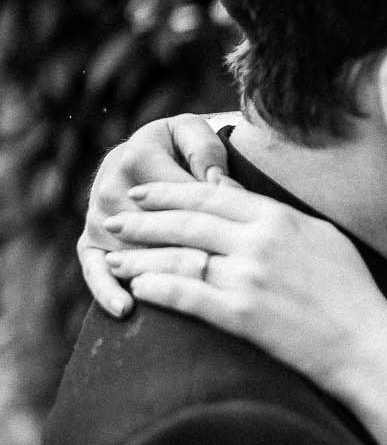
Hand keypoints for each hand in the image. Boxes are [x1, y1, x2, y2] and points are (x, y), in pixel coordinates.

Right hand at [79, 114, 247, 316]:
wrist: (150, 154)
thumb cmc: (182, 149)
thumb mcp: (194, 136)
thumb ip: (206, 152)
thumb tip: (217, 182)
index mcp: (138, 158)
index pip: (182, 197)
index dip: (214, 217)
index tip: (238, 236)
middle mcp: (111, 187)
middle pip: (156, 231)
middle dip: (189, 252)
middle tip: (216, 272)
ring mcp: (99, 218)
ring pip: (134, 254)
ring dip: (157, 276)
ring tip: (183, 296)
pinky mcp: (89, 242)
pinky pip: (94, 270)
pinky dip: (107, 290)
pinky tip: (125, 309)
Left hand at [102, 178, 386, 395]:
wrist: (368, 344)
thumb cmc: (352, 293)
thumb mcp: (319, 237)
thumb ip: (273, 215)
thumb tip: (231, 193)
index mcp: (277, 218)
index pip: (209, 196)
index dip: (168, 192)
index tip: (143, 194)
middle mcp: (259, 242)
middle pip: (185, 222)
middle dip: (143, 220)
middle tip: (116, 221)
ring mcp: (249, 278)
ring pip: (179, 258)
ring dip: (141, 257)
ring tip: (115, 258)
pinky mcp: (243, 315)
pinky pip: (188, 296)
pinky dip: (159, 290)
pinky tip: (138, 288)